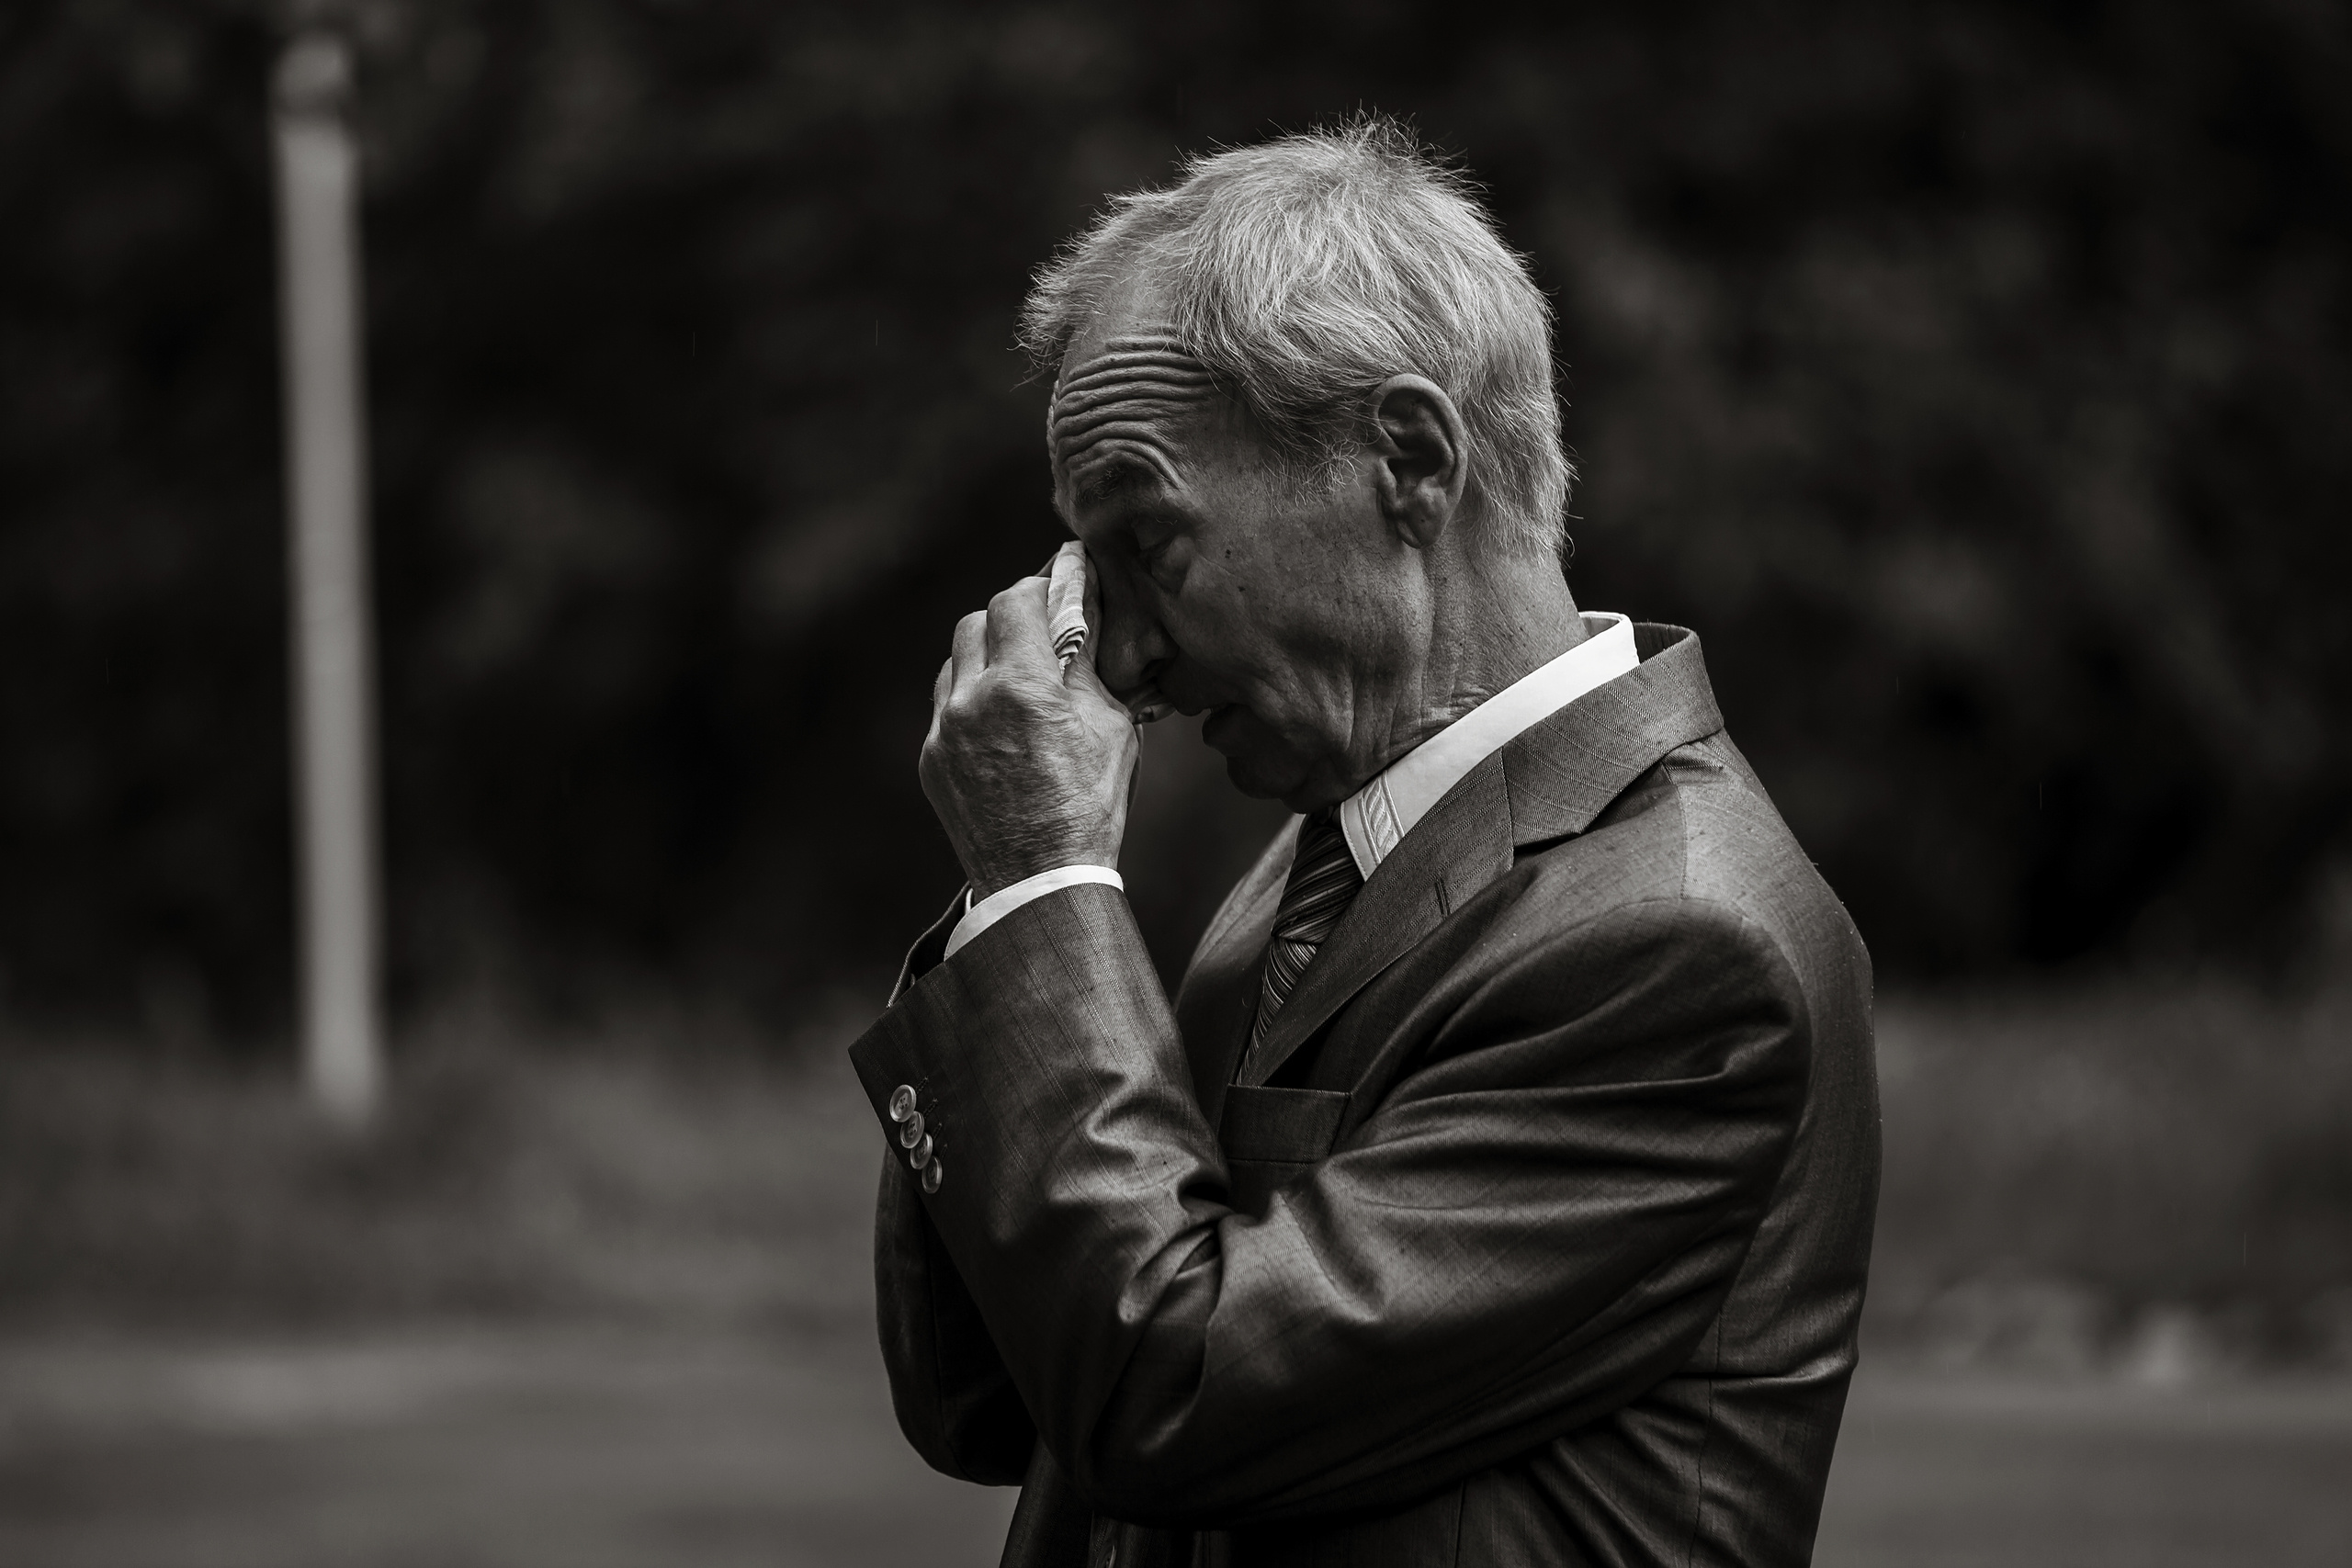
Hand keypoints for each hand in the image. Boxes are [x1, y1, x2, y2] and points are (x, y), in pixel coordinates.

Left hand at [920, 563, 1140, 898]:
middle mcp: (972, 701)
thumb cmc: (1091, 805)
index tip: (1061, 588)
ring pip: (956, 661)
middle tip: (1043, 631)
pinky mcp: (931, 760)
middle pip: (978, 620)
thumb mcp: (1112, 727)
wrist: (1041, 882)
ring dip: (987, 656)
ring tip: (1021, 678)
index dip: (1041, 587)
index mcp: (1023, 686)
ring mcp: (944, 732)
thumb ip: (1090, 664)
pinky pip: (946, 707)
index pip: (1017, 599)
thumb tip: (1085, 612)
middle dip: (1012, 618)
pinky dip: (971, 699)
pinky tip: (1002, 722)